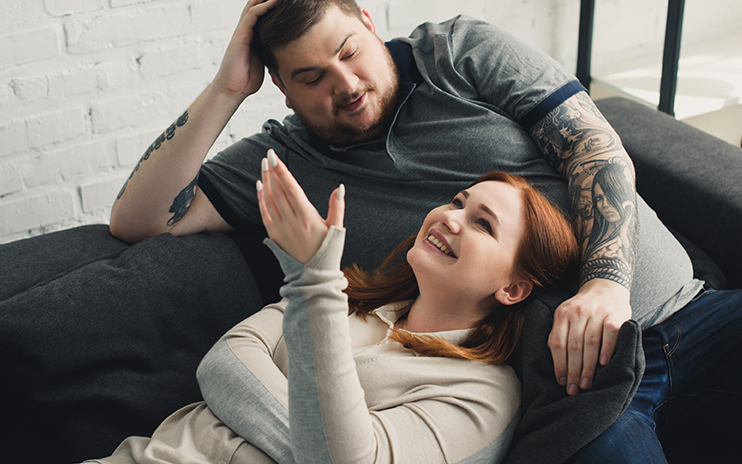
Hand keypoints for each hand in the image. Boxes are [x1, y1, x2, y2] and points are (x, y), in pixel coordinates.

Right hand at [212, 0, 278, 98]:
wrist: (232, 89)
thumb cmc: (246, 80)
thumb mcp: (264, 63)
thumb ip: (270, 54)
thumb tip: (286, 56)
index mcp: (252, 36)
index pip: (262, 16)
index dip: (272, 7)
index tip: (287, 4)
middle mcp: (246, 31)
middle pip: (256, 7)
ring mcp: (242, 32)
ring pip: (254, 7)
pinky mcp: (240, 36)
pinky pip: (251, 17)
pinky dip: (262, 8)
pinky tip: (273, 2)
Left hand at [257, 149, 344, 263]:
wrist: (314, 275)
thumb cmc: (328, 251)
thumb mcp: (337, 228)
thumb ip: (337, 207)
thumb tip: (340, 188)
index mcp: (307, 217)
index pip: (291, 188)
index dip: (282, 171)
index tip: (274, 157)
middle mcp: (292, 221)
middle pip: (278, 191)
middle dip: (272, 171)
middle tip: (268, 155)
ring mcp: (281, 229)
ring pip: (270, 200)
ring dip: (265, 181)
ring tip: (263, 166)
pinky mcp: (274, 235)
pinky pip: (264, 213)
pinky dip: (261, 199)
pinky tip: (260, 186)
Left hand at [548, 279, 631, 395]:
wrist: (606, 287)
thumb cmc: (584, 309)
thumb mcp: (567, 315)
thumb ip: (560, 333)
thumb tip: (555, 361)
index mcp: (562, 314)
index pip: (558, 343)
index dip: (559, 365)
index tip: (561, 382)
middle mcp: (578, 312)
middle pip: (573, 346)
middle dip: (573, 371)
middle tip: (574, 389)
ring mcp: (597, 313)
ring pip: (590, 343)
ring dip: (588, 366)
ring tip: (587, 384)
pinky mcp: (615, 315)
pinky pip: (610, 334)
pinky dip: (606, 350)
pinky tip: (603, 364)